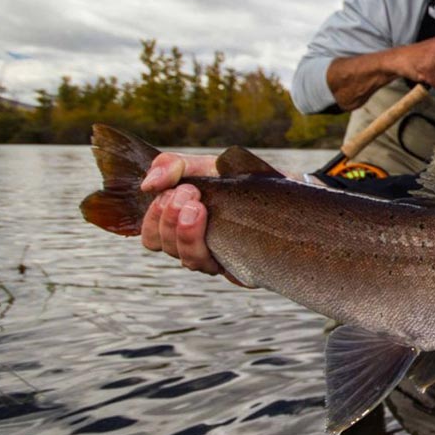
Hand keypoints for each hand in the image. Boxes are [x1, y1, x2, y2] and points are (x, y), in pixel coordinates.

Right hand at [139, 153, 244, 283]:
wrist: (286, 188)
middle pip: (163, 246)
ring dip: (186, 234)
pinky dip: (213, 249)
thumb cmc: (240, 180)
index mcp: (181, 225)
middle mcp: (196, 246)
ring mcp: (219, 258)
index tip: (178, 189)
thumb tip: (148, 184)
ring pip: (188, 260)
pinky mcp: (243, 267)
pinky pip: (221, 269)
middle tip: (191, 194)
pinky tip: (219, 230)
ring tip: (200, 208)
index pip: (151, 235)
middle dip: (170, 218)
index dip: (155, 215)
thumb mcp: (205, 165)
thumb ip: (173, 166)